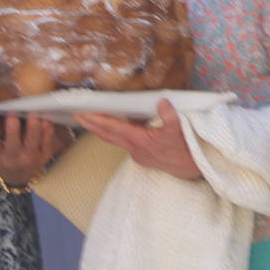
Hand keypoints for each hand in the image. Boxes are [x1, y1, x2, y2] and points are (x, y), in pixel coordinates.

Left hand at [0, 112, 72, 186]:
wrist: (15, 176)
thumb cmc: (32, 159)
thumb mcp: (45, 152)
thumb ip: (47, 136)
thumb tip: (46, 119)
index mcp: (30, 157)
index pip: (33, 141)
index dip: (33, 127)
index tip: (33, 112)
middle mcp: (13, 159)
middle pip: (12, 143)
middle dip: (12, 127)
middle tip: (12, 111)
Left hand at [74, 100, 200, 180]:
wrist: (193, 168)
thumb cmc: (187, 148)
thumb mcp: (180, 129)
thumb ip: (170, 116)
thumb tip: (162, 101)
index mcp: (140, 141)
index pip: (113, 128)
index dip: (97, 120)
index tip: (82, 113)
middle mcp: (135, 149)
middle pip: (107, 135)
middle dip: (91, 124)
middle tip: (76, 114)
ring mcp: (138, 154)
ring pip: (115, 139)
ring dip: (102, 129)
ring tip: (91, 117)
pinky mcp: (143, 155)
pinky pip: (126, 141)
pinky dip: (118, 132)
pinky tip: (119, 124)